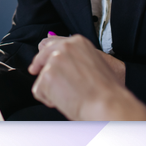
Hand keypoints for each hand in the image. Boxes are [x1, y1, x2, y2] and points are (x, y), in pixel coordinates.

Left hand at [29, 34, 145, 120]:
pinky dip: (47, 99)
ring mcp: (55, 60)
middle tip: (37, 74)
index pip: (53, 44)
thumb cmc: (105, 89)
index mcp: (78, 42)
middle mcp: (65, 46)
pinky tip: (63, 102)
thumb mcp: (94, 63)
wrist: (108, 103)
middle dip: (39, 66)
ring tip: (68, 97)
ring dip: (49, 88)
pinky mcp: (47, 75)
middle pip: (41, 55)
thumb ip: (75, 56)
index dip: (46, 56)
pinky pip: (38, 90)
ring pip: (41, 76)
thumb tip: (55, 45)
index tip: (42, 63)